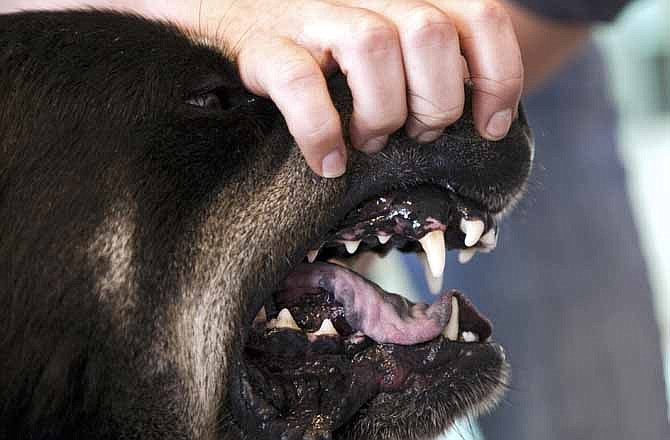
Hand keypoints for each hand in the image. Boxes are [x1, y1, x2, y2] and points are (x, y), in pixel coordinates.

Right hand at [156, 0, 524, 176]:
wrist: (234, 14)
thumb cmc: (328, 46)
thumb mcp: (389, 38)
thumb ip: (431, 60)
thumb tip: (480, 112)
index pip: (480, 16)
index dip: (497, 75)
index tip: (489, 126)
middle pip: (430, 35)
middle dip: (434, 102)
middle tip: (415, 132)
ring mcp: (314, 13)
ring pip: (373, 48)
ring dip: (381, 114)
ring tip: (369, 142)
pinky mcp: (267, 44)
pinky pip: (300, 83)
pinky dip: (320, 131)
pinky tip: (329, 163)